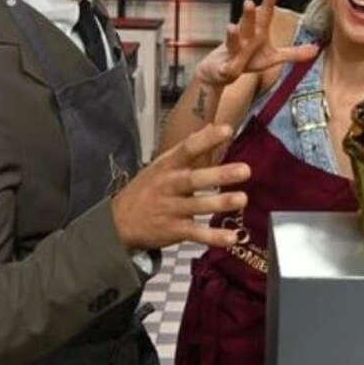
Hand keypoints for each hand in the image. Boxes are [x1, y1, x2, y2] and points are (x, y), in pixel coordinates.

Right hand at [111, 123, 250, 249]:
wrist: (118, 222)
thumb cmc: (147, 189)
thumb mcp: (162, 164)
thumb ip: (189, 148)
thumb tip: (213, 126)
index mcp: (167, 166)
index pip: (188, 149)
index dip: (207, 139)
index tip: (227, 130)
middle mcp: (170, 186)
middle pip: (194, 179)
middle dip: (219, 174)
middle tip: (245, 170)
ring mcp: (172, 209)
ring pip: (198, 206)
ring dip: (220, 203)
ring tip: (242, 199)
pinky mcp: (175, 230)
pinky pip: (197, 234)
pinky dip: (214, 237)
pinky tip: (232, 238)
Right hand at [195, 0, 317, 86]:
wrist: (219, 71)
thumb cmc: (248, 59)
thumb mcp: (273, 57)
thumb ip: (293, 53)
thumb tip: (316, 49)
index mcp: (257, 34)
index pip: (264, 17)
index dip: (268, 4)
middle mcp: (244, 39)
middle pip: (247, 25)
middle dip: (248, 15)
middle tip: (250, 2)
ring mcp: (233, 53)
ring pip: (233, 43)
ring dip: (232, 35)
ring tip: (231, 27)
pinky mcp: (225, 68)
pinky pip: (227, 68)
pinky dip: (226, 68)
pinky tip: (227, 68)